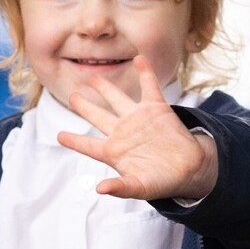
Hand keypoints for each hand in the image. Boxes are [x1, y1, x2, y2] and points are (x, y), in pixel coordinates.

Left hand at [59, 57, 218, 201]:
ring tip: (93, 77)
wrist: (189, 170)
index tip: (59, 136)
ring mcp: (138, 118)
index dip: (74, 140)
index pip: (88, 145)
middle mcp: (122, 132)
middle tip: (72, 96)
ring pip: (117, 98)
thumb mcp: (139, 188)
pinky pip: (148, 86)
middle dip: (84, 106)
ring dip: (105, 87)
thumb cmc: (162, 181)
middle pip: (97, 116)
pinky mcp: (156, 109)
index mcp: (113, 152)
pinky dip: (145, 72)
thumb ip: (120, 188)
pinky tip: (139, 59)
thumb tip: (99, 190)